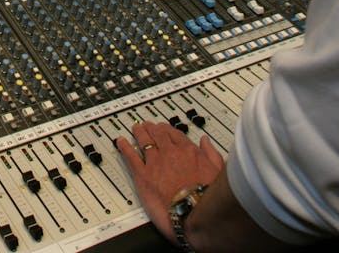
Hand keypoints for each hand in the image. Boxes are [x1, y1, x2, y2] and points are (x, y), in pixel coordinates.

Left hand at [116, 122, 225, 246]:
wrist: (194, 213)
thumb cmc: (208, 196)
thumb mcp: (218, 171)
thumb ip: (211, 153)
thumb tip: (206, 142)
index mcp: (188, 151)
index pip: (175, 134)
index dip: (168, 130)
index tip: (164, 129)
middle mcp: (170, 153)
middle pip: (158, 134)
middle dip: (152, 128)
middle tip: (147, 125)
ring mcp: (155, 163)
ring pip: (144, 141)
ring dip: (139, 133)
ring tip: (135, 128)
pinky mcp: (143, 176)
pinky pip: (131, 157)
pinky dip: (124, 147)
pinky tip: (120, 142)